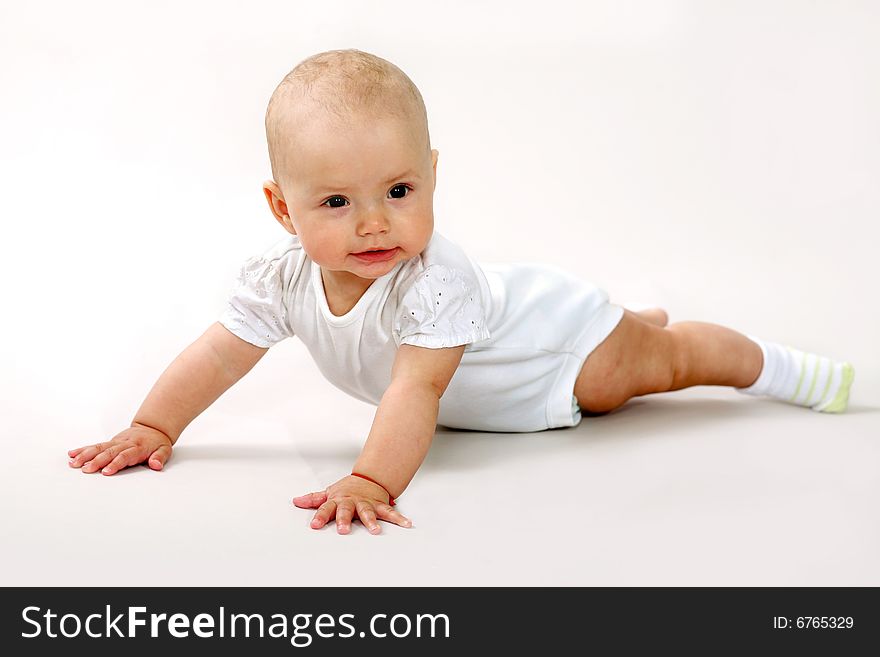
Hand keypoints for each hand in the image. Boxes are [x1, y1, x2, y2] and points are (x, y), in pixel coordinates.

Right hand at [68, 423, 172, 474]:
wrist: (152, 427)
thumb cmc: (157, 442)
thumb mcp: (165, 449)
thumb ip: (160, 457)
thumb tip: (156, 465)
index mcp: (137, 447)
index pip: (125, 456)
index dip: (115, 464)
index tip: (106, 472)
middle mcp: (124, 444)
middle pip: (109, 452)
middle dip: (97, 461)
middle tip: (86, 470)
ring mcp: (116, 442)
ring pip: (99, 447)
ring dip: (86, 455)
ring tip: (74, 463)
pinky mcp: (110, 441)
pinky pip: (96, 445)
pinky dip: (83, 449)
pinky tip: (72, 454)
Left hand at [293, 475, 412, 534]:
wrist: (369, 478)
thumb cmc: (347, 489)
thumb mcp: (329, 492)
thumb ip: (314, 499)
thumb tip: (296, 501)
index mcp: (338, 500)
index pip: (326, 508)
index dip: (320, 517)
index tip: (314, 526)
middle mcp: (352, 502)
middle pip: (347, 511)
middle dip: (345, 520)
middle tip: (343, 530)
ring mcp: (366, 504)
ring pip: (368, 512)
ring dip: (372, 521)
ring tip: (375, 530)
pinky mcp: (380, 506)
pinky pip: (389, 513)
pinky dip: (398, 518)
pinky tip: (406, 524)